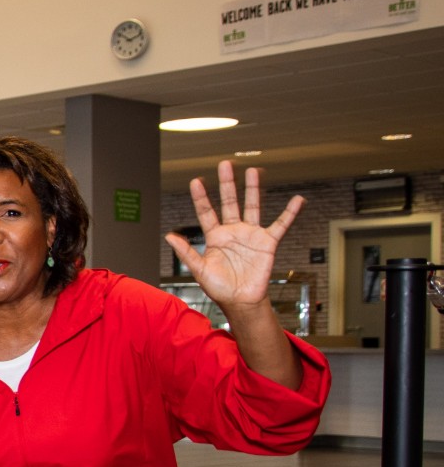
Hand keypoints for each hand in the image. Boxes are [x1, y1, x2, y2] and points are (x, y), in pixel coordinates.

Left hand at [169, 161, 303, 314]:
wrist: (241, 301)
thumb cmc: (219, 287)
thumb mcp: (199, 270)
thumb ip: (186, 252)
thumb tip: (169, 236)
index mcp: (214, 237)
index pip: (206, 212)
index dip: (201, 198)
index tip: (196, 181)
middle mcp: (233, 231)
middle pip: (230, 202)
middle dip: (227, 184)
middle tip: (225, 164)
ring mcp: (251, 234)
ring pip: (252, 206)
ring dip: (253, 189)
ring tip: (253, 171)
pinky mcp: (268, 242)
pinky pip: (281, 225)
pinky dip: (290, 213)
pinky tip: (298, 200)